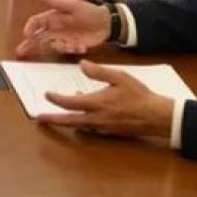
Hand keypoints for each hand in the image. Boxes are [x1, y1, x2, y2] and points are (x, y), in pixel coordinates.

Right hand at [15, 0, 110, 58]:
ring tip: (75, 44)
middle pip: (38, 38)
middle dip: (29, 45)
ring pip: (52, 46)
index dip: (29, 28)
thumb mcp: (73, 5)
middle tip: (20, 52)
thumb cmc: (89, 11)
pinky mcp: (71, 47)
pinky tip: (82, 46)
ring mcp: (63, 38)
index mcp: (53, 17)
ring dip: (61, 47)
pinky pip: (67, 51)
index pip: (36, 22)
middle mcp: (55, 29)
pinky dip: (74, 50)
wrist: (106, 23)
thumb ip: (56, 3)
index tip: (26, 35)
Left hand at [36, 60, 174, 139]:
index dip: (56, 99)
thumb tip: (82, 64)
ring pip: (79, 125)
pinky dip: (83, 121)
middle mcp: (96, 118)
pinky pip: (91, 127)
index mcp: (97, 103)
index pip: (70, 102)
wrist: (156, 117)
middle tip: (39, 118)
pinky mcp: (109, 132)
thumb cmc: (139, 95)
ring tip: (60, 113)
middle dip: (53, 119)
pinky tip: (85, 113)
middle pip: (69, 120)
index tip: (47, 94)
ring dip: (68, 120)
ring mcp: (102, 128)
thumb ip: (99, 71)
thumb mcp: (120, 77)